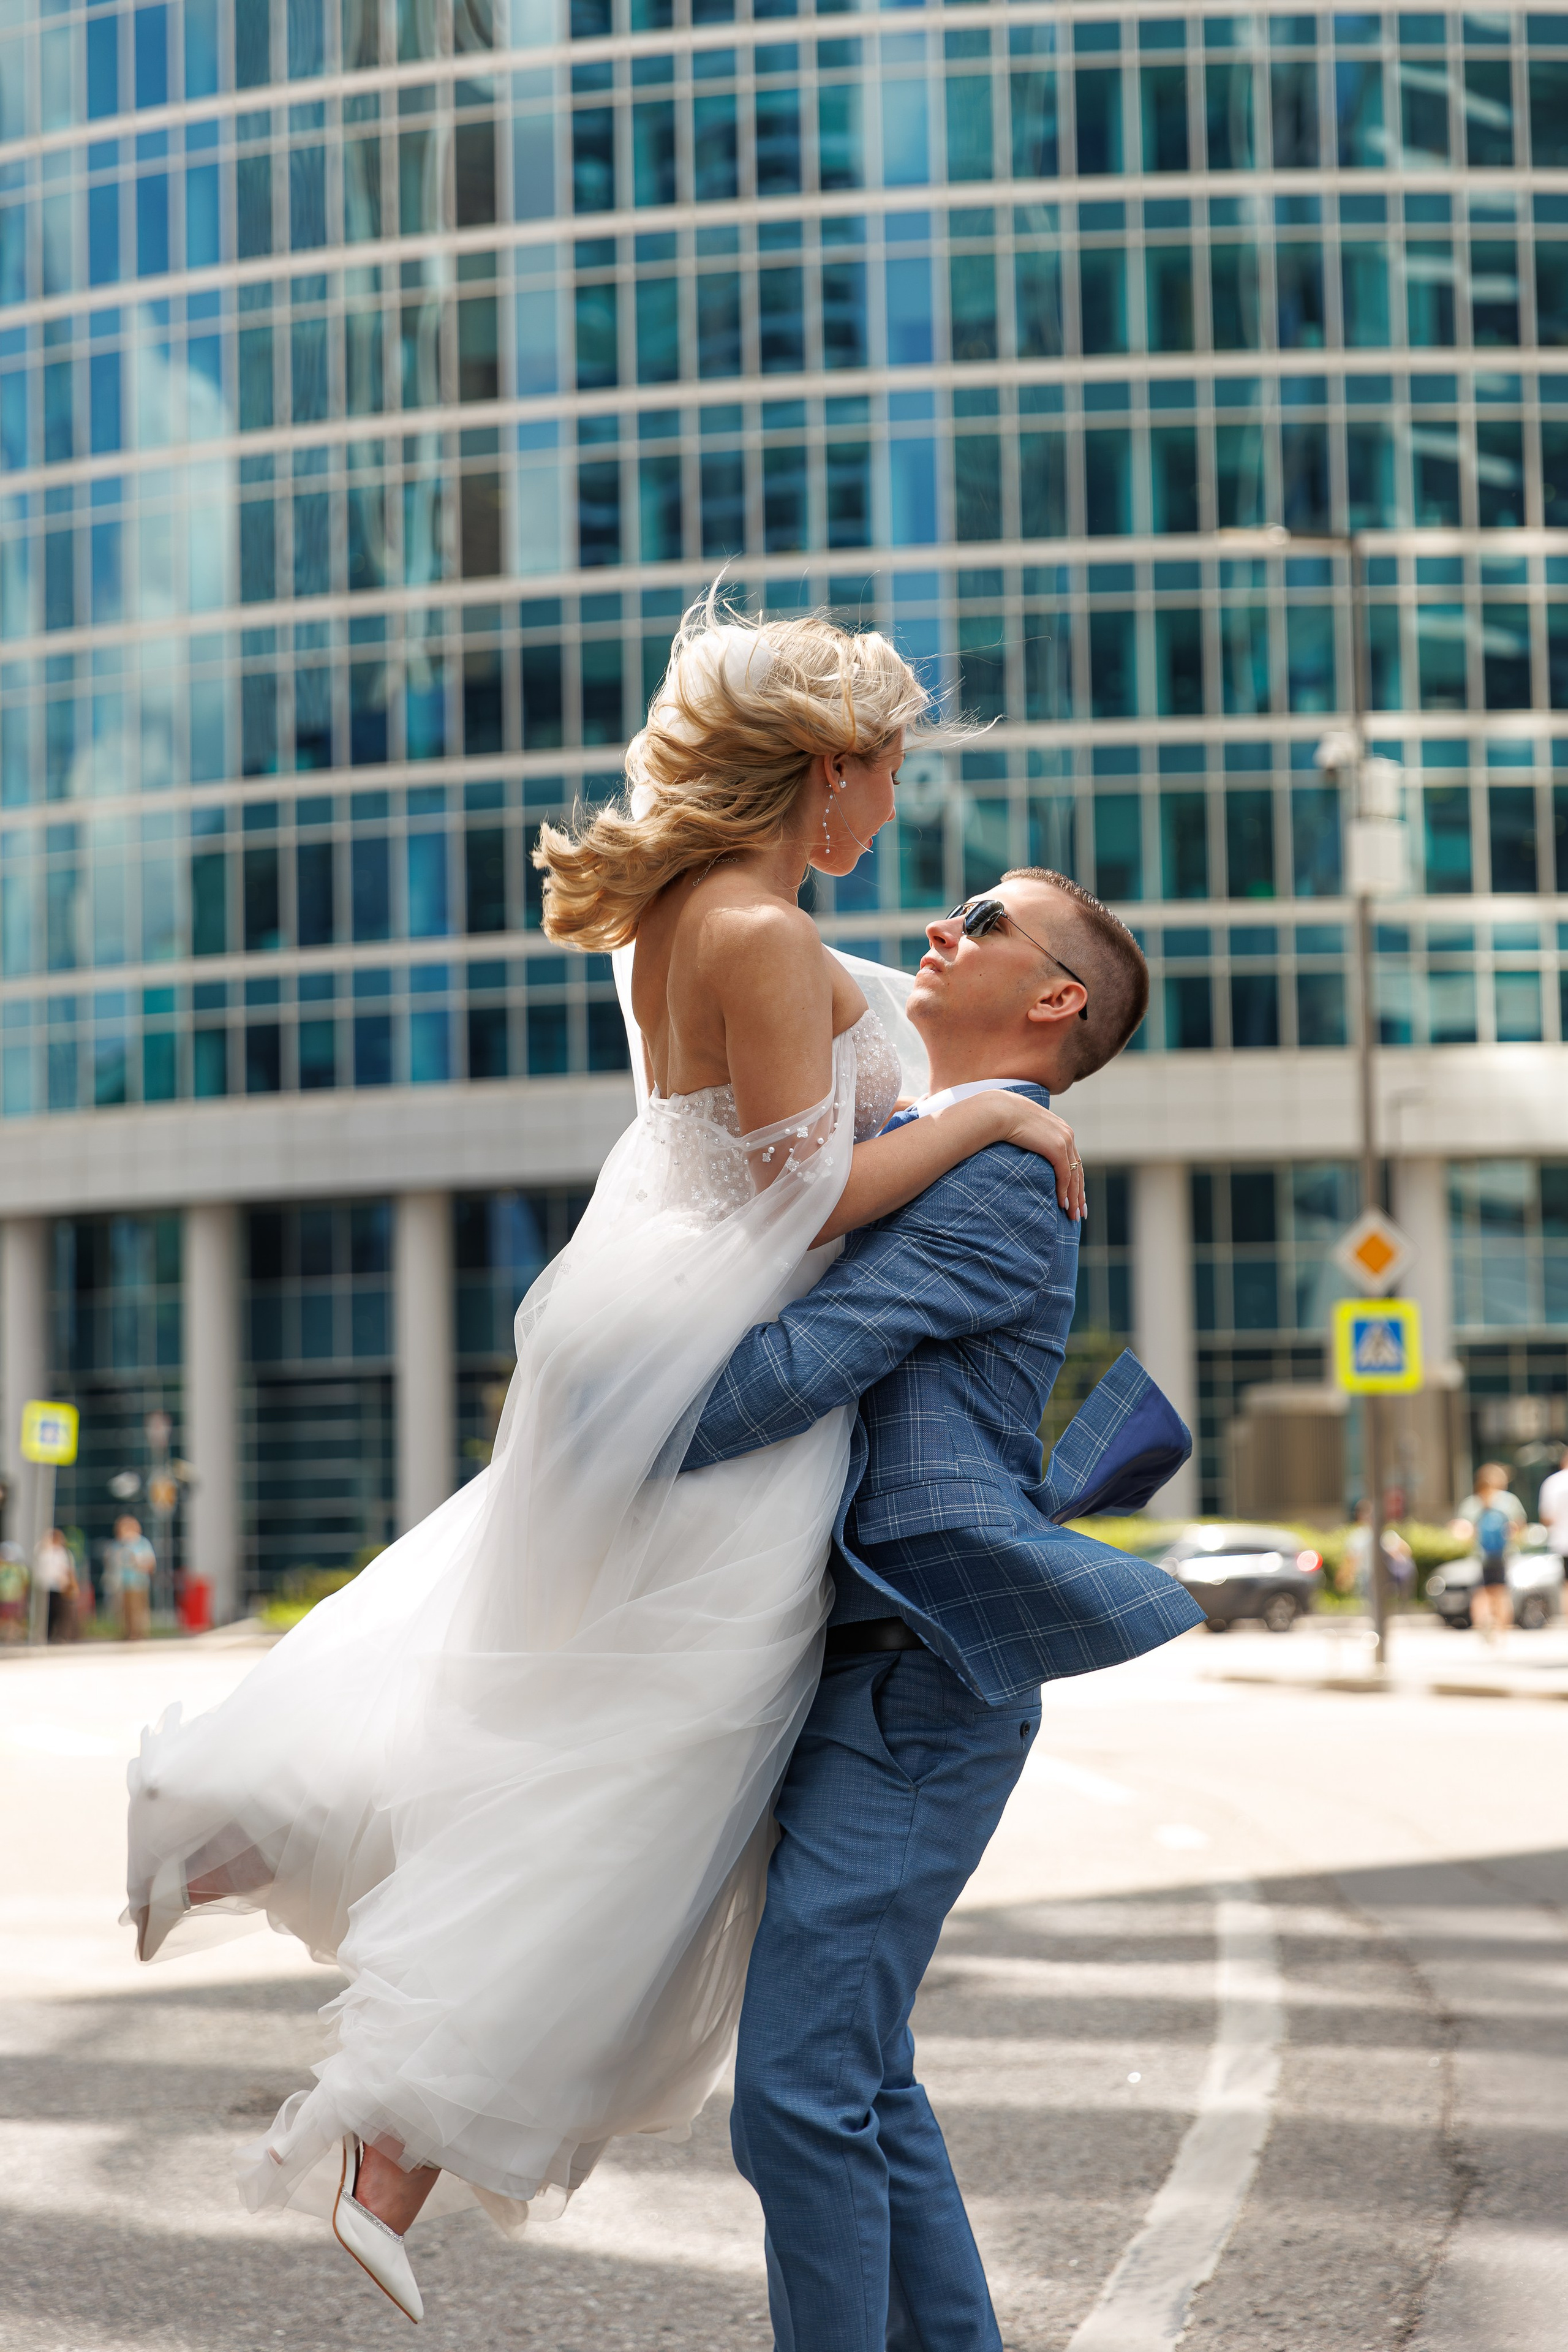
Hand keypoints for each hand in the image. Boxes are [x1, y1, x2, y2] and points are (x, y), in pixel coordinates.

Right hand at [994, 1095, 1085, 1220]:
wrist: (1000, 1111)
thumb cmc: (1004, 1119)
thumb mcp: (1024, 1131)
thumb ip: (1032, 1141)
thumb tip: (1026, 1152)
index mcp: (1062, 1130)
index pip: (1074, 1161)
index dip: (1076, 1181)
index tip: (1077, 1197)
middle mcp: (1067, 1135)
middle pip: (1078, 1171)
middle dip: (1079, 1194)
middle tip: (1081, 1213)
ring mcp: (1064, 1141)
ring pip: (1074, 1176)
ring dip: (1074, 1198)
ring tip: (1073, 1216)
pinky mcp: (1057, 1148)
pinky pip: (1065, 1175)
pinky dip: (1064, 1192)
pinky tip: (1063, 1205)